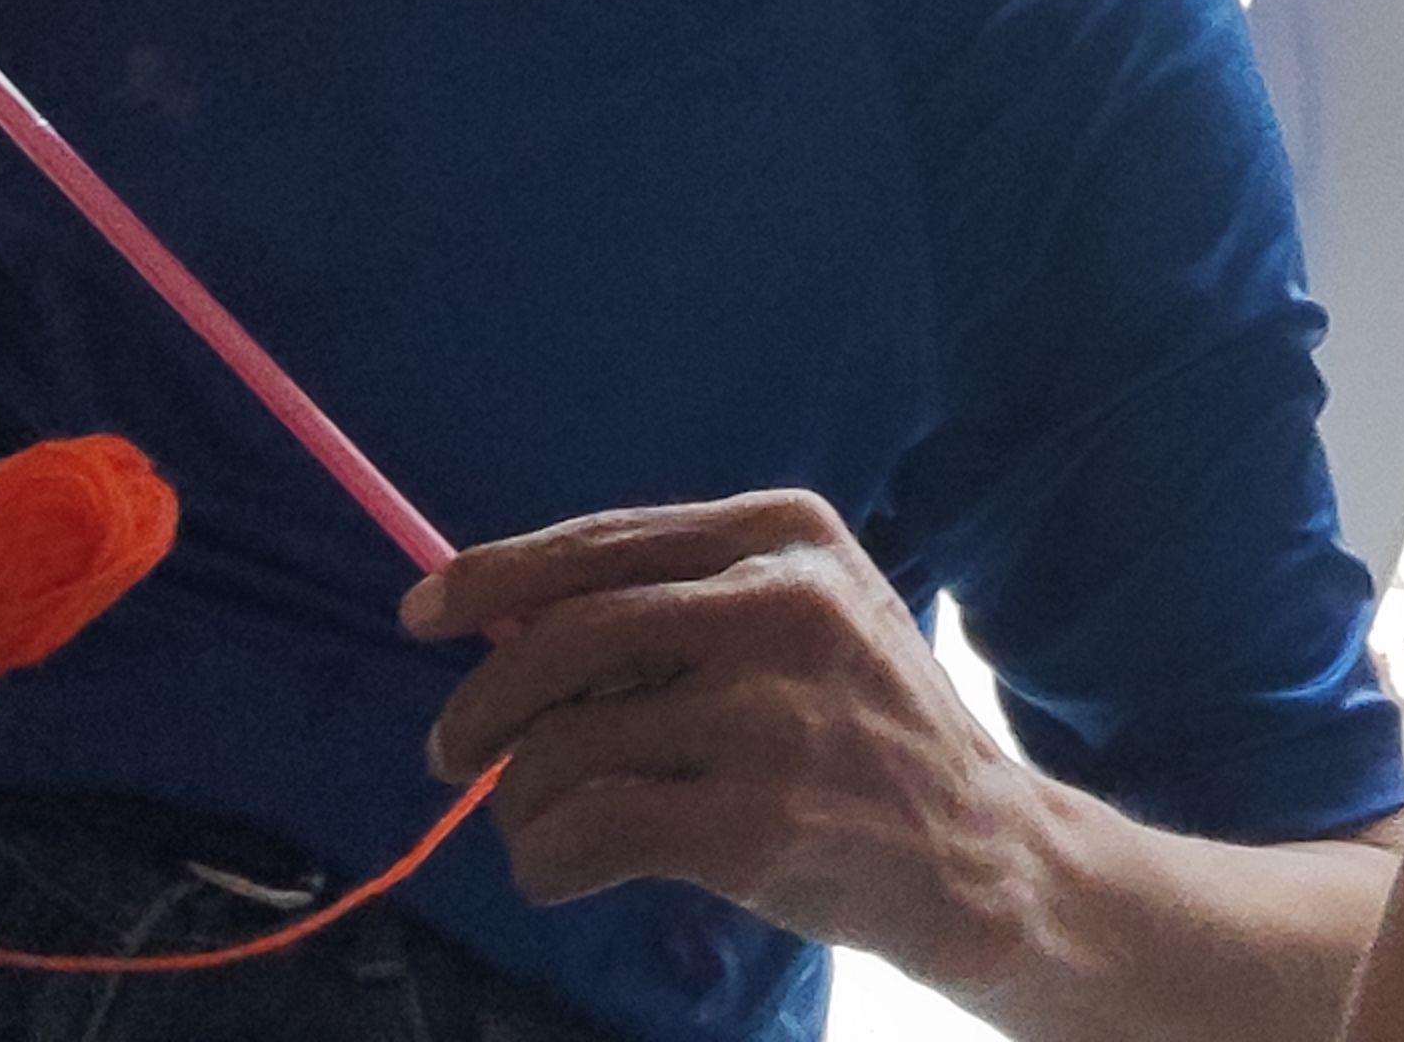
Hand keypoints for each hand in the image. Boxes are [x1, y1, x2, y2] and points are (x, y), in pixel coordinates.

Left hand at [406, 490, 1034, 969]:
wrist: (979, 846)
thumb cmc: (866, 726)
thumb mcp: (806, 616)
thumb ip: (681, 600)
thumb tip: (505, 620)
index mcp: (786, 534)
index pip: (603, 542)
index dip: (496, 578)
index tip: (424, 613)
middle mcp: (779, 607)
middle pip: (565, 635)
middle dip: (482, 702)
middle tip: (447, 751)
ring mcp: (769, 716)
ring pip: (563, 746)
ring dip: (520, 800)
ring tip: (546, 825)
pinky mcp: (751, 822)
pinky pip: (585, 834)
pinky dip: (545, 861)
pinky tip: (563, 869)